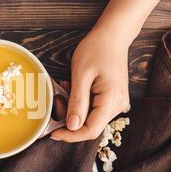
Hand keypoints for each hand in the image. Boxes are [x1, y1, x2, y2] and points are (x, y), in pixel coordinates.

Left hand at [51, 27, 129, 141]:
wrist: (112, 35)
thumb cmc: (96, 49)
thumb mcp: (81, 75)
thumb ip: (77, 102)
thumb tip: (72, 127)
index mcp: (112, 100)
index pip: (90, 130)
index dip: (70, 135)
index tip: (52, 133)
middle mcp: (118, 105)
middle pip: (89, 125)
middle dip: (68, 118)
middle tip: (57, 98)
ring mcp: (116, 103)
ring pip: (89, 118)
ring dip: (72, 108)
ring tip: (64, 87)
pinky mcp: (111, 99)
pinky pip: (92, 108)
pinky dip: (79, 102)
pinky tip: (72, 87)